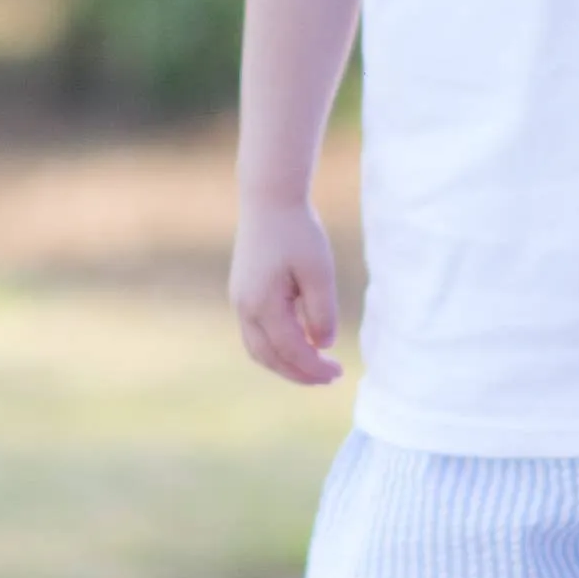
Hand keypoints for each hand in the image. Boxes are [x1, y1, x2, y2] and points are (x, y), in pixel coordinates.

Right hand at [230, 198, 342, 385]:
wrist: (269, 200)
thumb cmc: (298, 232)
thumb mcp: (319, 272)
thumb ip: (321, 312)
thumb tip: (323, 346)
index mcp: (262, 304)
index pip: (290, 350)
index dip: (314, 367)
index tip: (339, 373)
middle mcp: (244, 308)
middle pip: (269, 358)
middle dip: (299, 373)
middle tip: (331, 377)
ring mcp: (239, 302)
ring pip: (258, 350)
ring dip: (285, 364)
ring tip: (315, 367)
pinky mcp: (242, 294)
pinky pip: (256, 334)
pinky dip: (276, 348)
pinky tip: (300, 344)